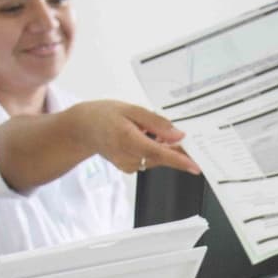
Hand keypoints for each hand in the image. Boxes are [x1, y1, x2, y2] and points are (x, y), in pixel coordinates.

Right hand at [72, 100, 200, 174]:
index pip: (158, 153)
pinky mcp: (128, 168)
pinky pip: (149, 160)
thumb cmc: (104, 115)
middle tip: (182, 135)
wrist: (82, 129)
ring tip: (146, 129)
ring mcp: (127, 165)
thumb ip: (156, 122)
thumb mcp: (131, 110)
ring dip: (162, 146)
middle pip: (161, 157)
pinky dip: (152, 150)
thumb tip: (178, 135)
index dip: (179, 160)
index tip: (195, 167)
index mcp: (127, 139)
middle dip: (175, 148)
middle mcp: (127, 157)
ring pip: (156, 158)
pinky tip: (143, 137)